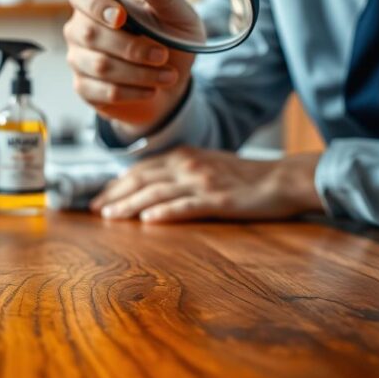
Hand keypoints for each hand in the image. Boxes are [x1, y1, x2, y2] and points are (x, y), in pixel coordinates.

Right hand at [65, 0, 203, 134]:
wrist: (173, 82)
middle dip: (131, 48)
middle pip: (89, 34)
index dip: (96, 4)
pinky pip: (102, 91)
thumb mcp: (177, 15)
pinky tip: (151, 89)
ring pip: (99, 66)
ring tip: (168, 75)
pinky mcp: (84, 87)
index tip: (121, 17)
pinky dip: (133, 92)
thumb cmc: (172, 41)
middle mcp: (81, 27)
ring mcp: (79, 58)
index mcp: (100, 1)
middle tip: (162, 55)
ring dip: (139, 73)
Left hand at [90, 147, 323, 221]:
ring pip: (157, 194)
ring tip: (110, 217)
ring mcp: (203, 183)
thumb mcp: (206, 164)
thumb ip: (177, 171)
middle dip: (115, 195)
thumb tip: (147, 184)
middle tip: (94, 210)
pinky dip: (165, 213)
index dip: (116, 184)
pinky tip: (148, 221)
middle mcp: (188, 165)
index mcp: (183, 155)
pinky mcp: (219, 201)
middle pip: (141, 180)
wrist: (283, 179)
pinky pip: (186, 206)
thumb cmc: (244, 177)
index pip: (140, 170)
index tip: (99, 199)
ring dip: (130, 205)